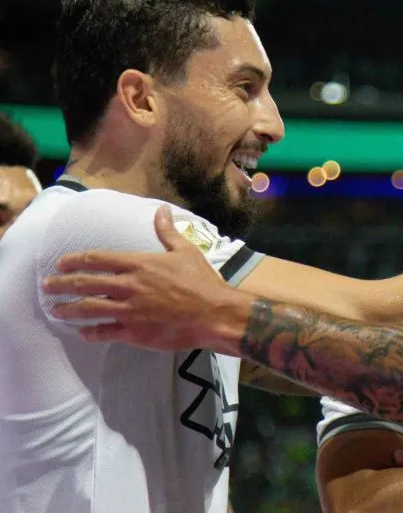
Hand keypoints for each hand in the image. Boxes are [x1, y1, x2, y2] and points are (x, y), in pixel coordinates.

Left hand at [41, 206, 248, 351]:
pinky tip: (84, 333)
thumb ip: (168, 232)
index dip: (75, 260)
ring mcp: (129, 310)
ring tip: (55, 310)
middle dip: (61, 284)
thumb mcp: (186, 252)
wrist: (214, 313)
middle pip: (85, 283)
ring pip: (89, 308)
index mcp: (139, 264)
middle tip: (47, 286)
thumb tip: (161, 210)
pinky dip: (91, 332)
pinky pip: (105, 332)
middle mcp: (129, 285)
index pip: (97, 259)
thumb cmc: (202, 282)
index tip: (61, 263)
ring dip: (68, 309)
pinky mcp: (135, 332)